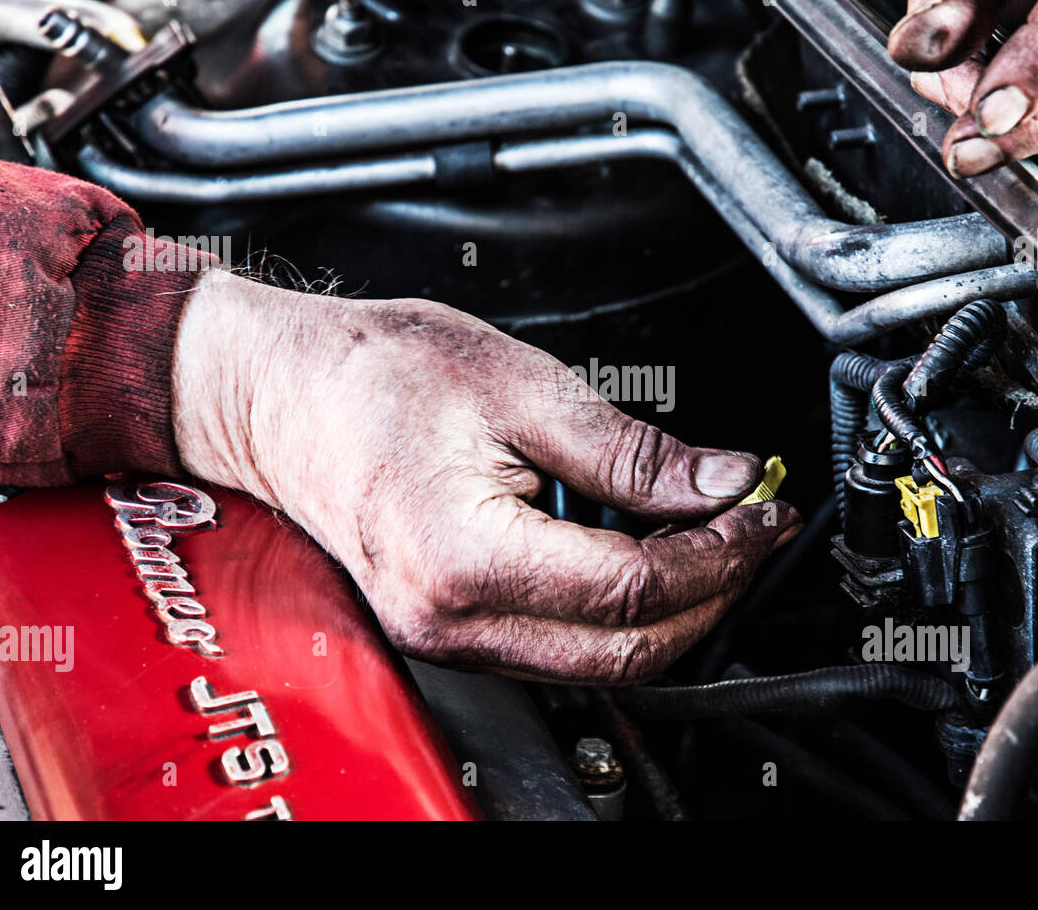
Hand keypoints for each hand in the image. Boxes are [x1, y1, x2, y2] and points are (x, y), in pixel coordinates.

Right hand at [170, 271, 799, 683]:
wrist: (277, 394)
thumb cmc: (367, 377)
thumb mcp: (518, 387)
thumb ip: (629, 451)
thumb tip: (719, 482)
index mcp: (464, 560)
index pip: (633, 589)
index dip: (717, 552)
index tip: (760, 510)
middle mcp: (451, 623)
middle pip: (627, 650)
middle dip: (710, 592)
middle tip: (752, 527)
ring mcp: (448, 637)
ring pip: (599, 660)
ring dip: (671, 606)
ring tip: (709, 534)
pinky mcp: (451, 627)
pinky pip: (560, 643)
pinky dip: (619, 607)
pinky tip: (644, 549)